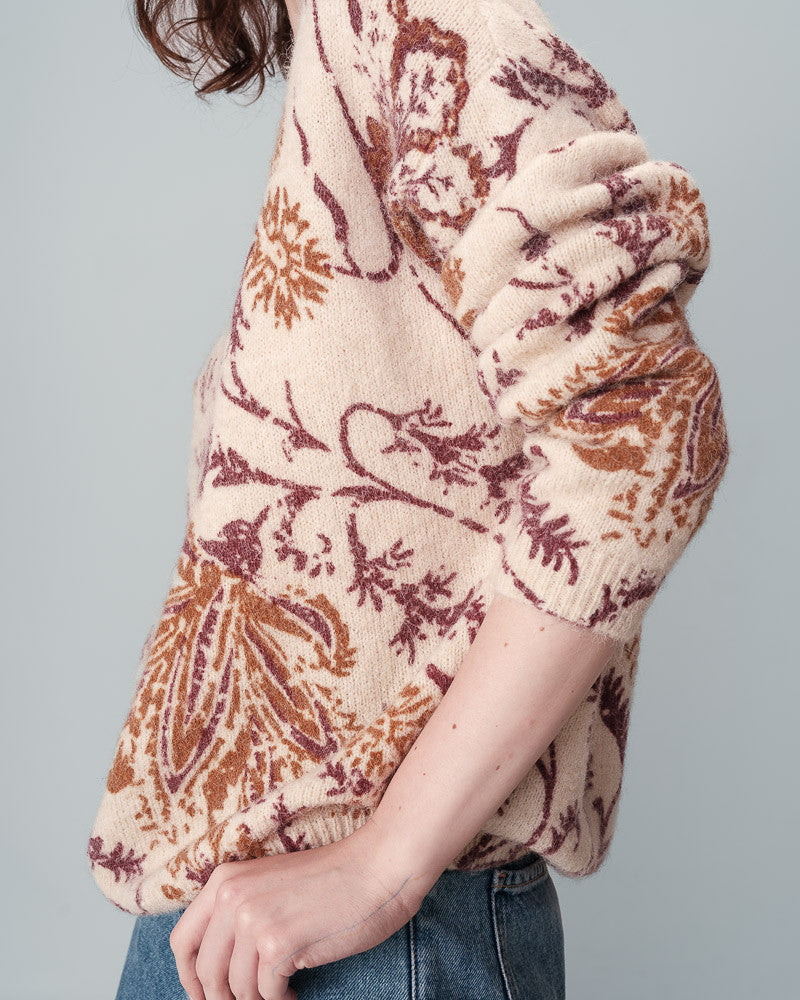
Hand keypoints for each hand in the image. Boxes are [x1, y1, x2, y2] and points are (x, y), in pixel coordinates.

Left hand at [169, 818, 438, 999]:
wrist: (378, 868)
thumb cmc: (332, 879)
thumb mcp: (270, 885)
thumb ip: (238, 912)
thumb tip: (215, 971)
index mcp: (225, 880)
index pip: (182, 942)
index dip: (190, 978)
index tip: (206, 995)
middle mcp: (231, 898)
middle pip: (204, 974)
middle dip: (224, 998)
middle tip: (254, 999)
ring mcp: (253, 921)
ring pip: (235, 990)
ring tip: (282, 992)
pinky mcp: (279, 945)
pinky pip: (266, 996)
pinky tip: (298, 992)